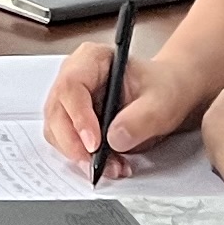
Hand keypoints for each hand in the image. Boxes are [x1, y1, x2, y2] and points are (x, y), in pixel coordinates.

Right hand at [41, 37, 208, 177]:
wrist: (167, 95)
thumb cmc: (162, 88)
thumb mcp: (162, 102)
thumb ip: (141, 118)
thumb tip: (114, 138)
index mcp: (92, 58)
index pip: (72, 85)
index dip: (78, 116)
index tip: (94, 143)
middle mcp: (74, 76)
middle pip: (57, 111)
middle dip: (74, 144)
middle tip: (97, 165)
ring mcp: (70, 99)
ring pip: (57, 130)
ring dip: (79, 154)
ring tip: (112, 166)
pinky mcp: (72, 120)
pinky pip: (66, 142)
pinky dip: (83, 158)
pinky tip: (108, 163)